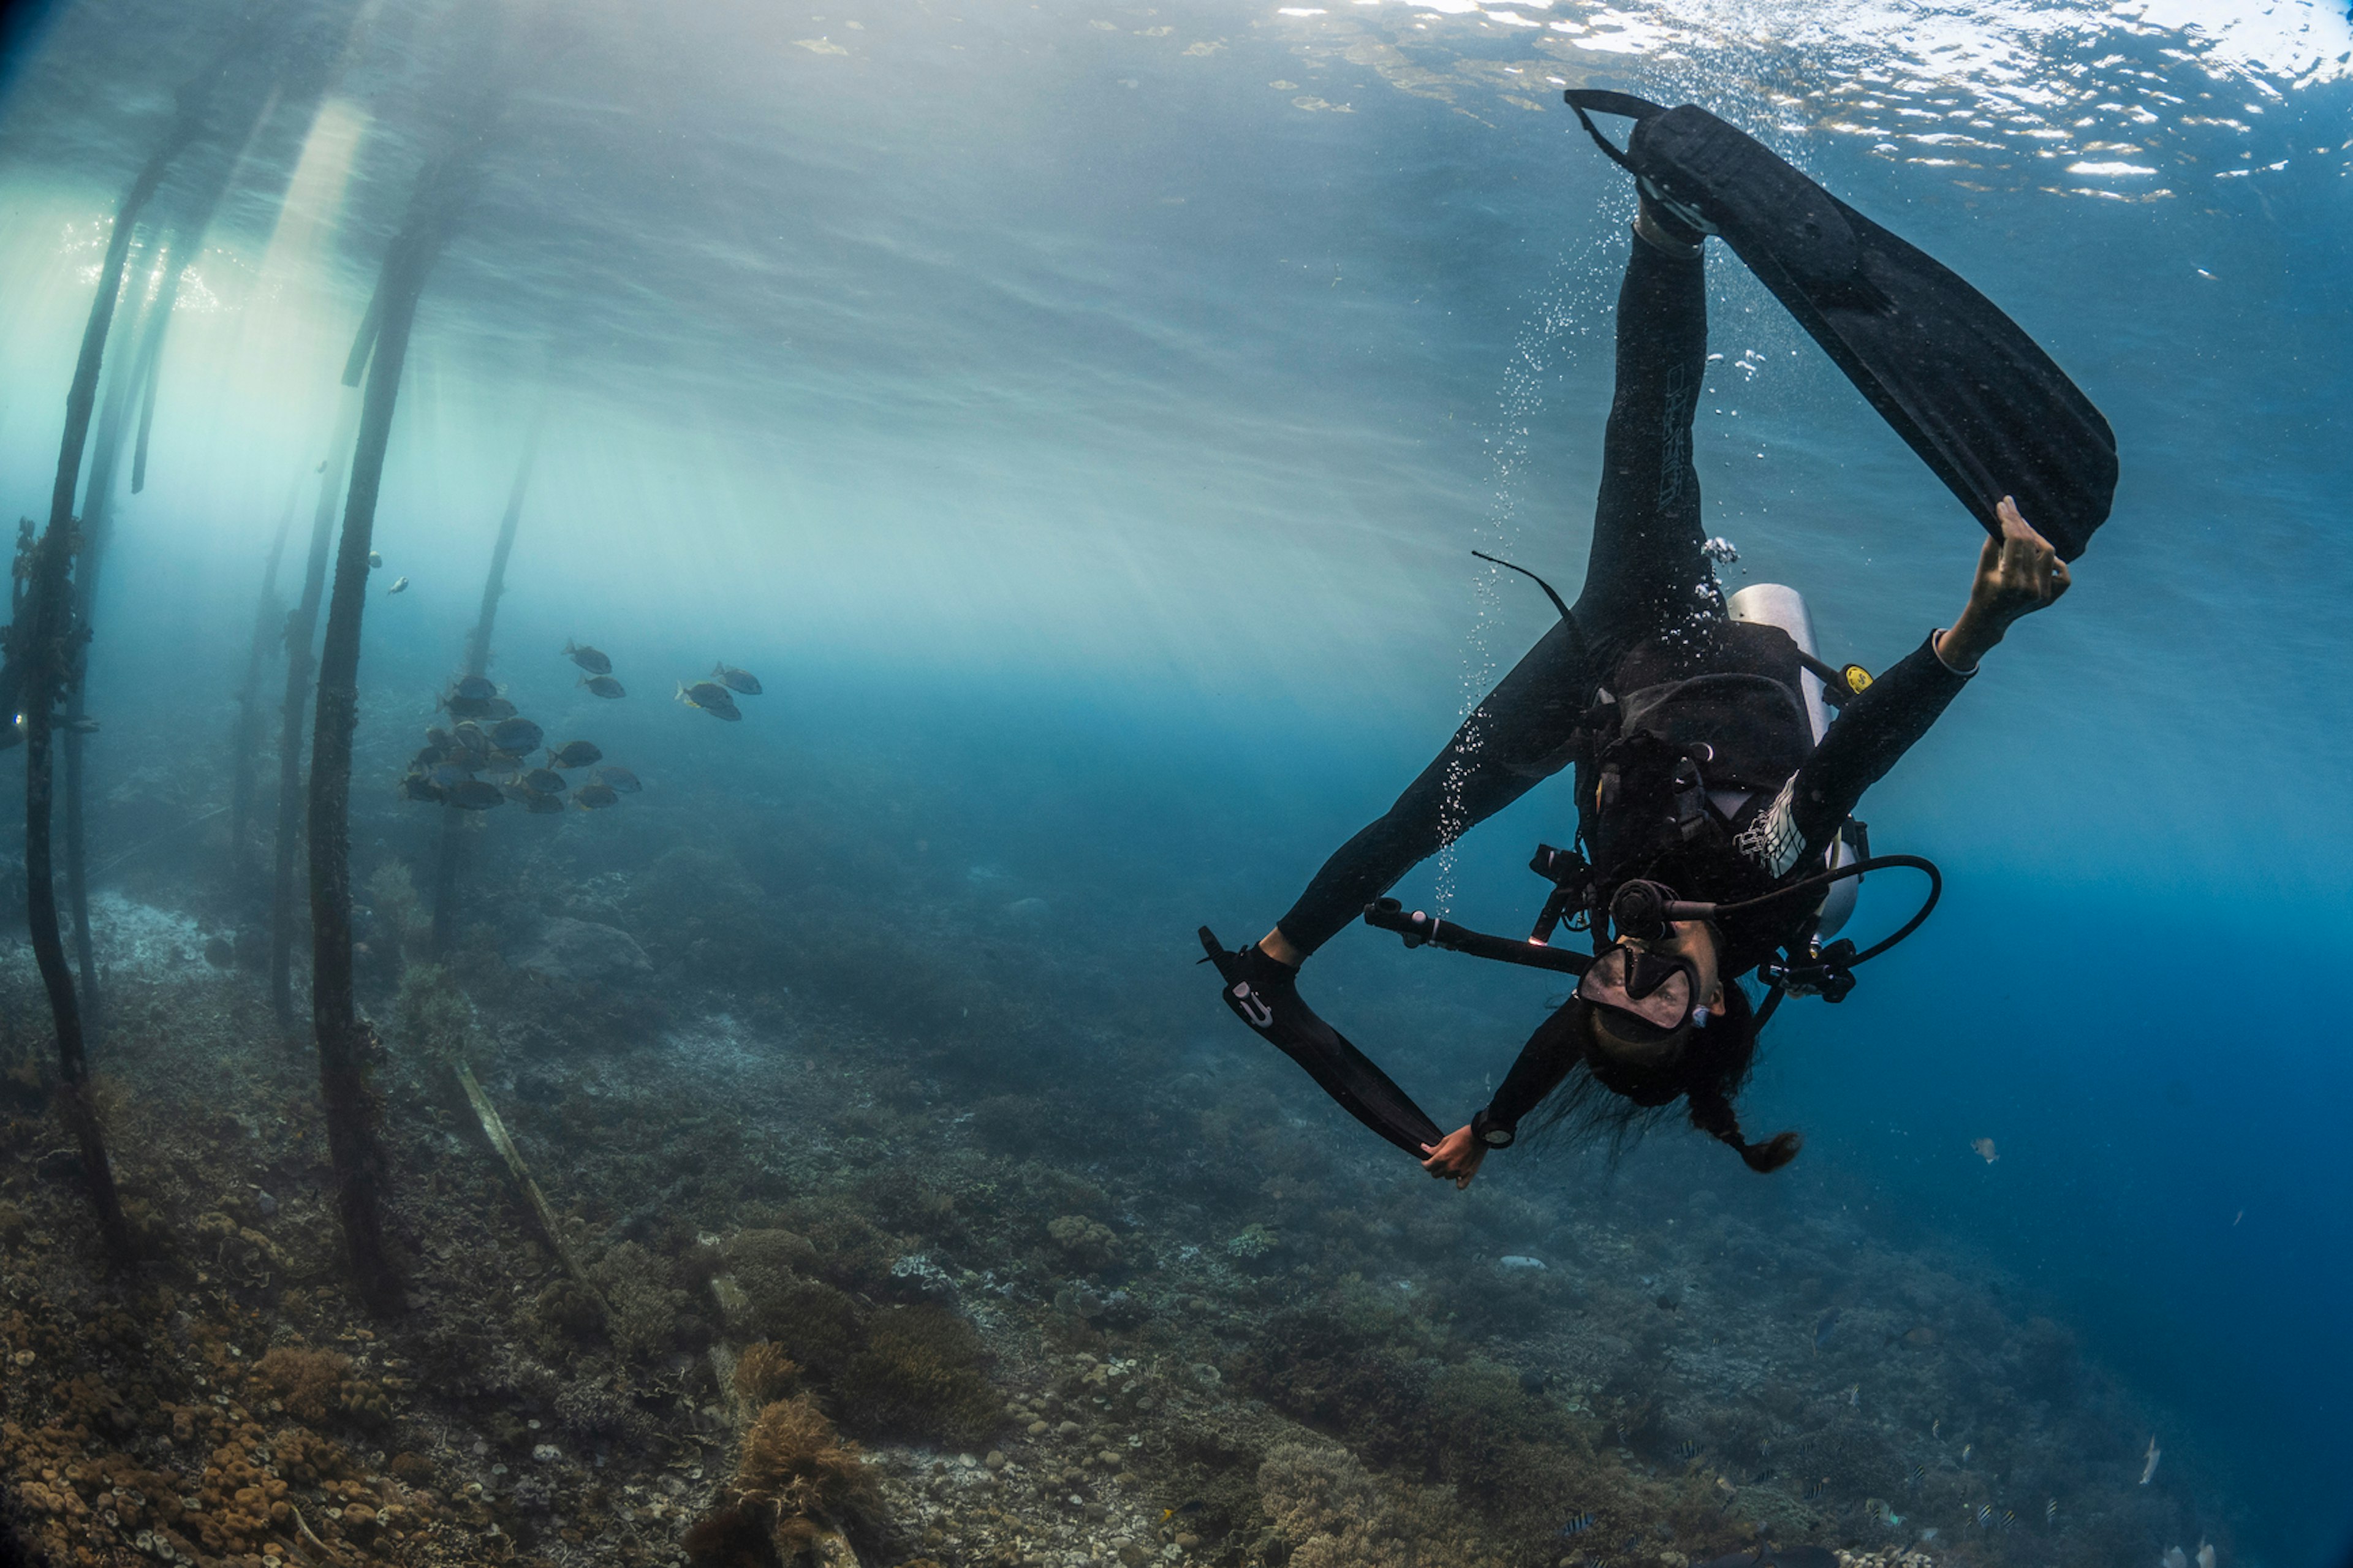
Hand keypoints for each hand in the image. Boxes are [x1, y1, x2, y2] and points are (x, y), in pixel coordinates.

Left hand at [1419, 1126, 1486, 1189]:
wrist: (1479, 1135)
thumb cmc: (1461, 1136)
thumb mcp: (1446, 1140)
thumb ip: (1434, 1149)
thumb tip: (1423, 1148)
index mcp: (1442, 1158)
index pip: (1427, 1167)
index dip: (1425, 1163)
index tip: (1426, 1161)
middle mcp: (1449, 1167)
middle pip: (1435, 1174)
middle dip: (1434, 1168)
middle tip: (1438, 1162)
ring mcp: (1459, 1172)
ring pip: (1446, 1177)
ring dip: (1446, 1172)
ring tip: (1451, 1163)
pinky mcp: (1469, 1175)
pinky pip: (1460, 1185)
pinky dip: (1458, 1182)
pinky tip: (1458, 1177)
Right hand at [1936, 497, 2071, 671]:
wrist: (1991, 619)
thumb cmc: (1983, 591)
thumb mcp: (1983, 568)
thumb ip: (1993, 544)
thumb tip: (2003, 518)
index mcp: (2010, 583)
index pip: (2015, 542)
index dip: (2010, 520)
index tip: (2003, 505)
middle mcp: (2031, 589)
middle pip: (2033, 545)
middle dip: (2021, 523)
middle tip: (2012, 508)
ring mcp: (2044, 594)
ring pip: (2048, 553)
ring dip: (2036, 537)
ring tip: (2023, 528)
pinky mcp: (2052, 596)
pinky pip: (2061, 571)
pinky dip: (2052, 560)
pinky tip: (2039, 553)